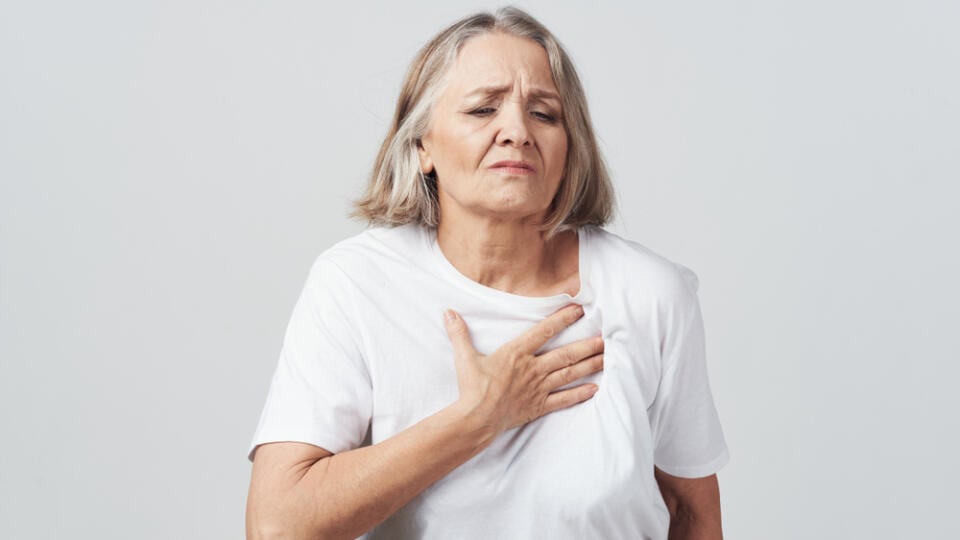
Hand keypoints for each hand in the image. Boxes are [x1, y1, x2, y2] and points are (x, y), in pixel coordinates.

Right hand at [443, 304, 603, 435]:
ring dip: (589, 365)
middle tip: (606, 337)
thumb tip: (448, 312)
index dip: (562, 319)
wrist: (475, 418)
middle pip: (565, 355)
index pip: (543, 332)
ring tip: (607, 357)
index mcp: (516, 354)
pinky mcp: (539, 406)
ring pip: (569, 374)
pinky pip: (563, 400)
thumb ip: (459, 333)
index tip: (578, 309)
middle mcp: (532, 369)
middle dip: (587, 345)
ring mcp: (538, 388)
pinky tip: (595, 389)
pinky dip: (579, 394)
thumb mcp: (464, 357)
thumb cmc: (471, 388)